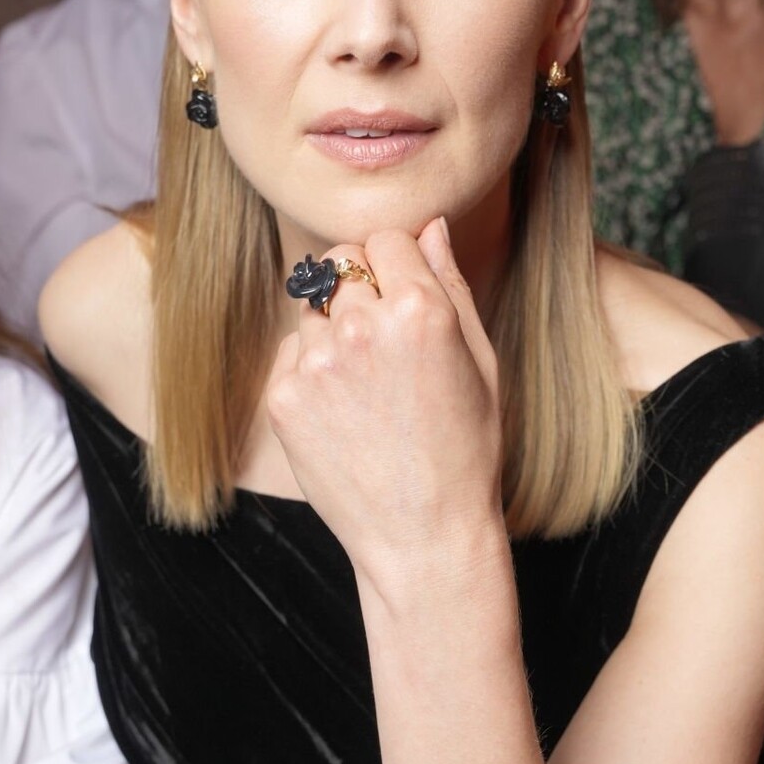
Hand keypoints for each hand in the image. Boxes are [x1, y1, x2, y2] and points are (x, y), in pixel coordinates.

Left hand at [267, 219, 504, 593]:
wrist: (424, 536)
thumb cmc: (466, 450)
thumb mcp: (480, 362)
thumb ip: (451, 284)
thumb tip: (432, 226)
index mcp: (420, 309)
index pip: (386, 239)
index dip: (398, 266)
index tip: (406, 299)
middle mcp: (363, 327)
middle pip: (339, 261)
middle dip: (359, 286)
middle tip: (383, 340)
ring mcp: (316, 363)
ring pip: (311, 306)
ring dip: (334, 330)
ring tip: (366, 387)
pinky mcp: (283, 397)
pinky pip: (292, 353)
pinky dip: (311, 371)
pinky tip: (344, 412)